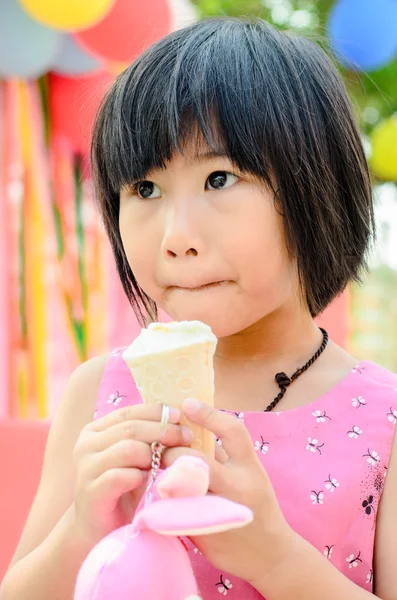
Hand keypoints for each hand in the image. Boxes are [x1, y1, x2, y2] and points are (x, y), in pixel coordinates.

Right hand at [72, 403, 192, 544]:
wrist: (100, 527)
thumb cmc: (123, 488)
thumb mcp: (135, 456)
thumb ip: (146, 436)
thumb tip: (176, 416)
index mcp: (95, 431)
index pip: (129, 412)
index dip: (156, 412)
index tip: (179, 416)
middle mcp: (86, 445)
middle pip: (131, 428)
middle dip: (163, 430)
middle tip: (186, 437)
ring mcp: (86, 469)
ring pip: (127, 449)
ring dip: (153, 454)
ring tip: (168, 462)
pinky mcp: (91, 492)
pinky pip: (121, 476)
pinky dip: (140, 476)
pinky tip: (150, 482)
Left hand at [162, 398, 297, 589]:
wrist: (270, 554)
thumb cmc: (255, 504)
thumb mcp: (248, 473)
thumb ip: (223, 453)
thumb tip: (191, 425)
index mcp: (250, 467)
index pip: (232, 431)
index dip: (209, 415)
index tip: (187, 404)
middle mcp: (237, 487)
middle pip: (196, 459)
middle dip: (174, 451)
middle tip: (164, 450)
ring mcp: (220, 511)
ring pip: (180, 486)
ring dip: (164, 475)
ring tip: (158, 471)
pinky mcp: (203, 533)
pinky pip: (175, 509)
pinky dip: (164, 498)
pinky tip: (158, 494)